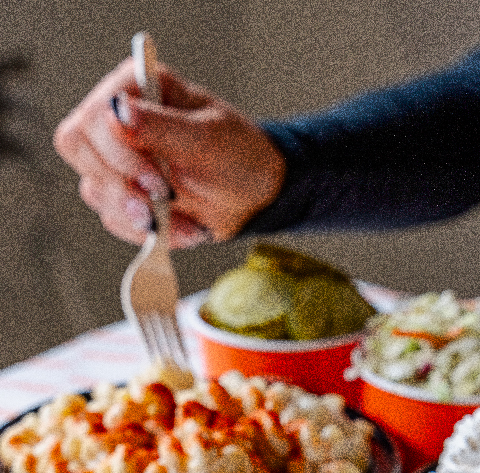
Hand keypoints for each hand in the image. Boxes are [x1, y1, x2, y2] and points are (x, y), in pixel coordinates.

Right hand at [54, 58, 285, 247]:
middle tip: (164, 203)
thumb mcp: (208, 139)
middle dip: (123, 189)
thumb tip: (117, 112)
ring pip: (95, 191)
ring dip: (141, 216)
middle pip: (79, 152)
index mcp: (136, 87)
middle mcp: (117, 119)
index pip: (93, 118)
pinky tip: (181, 227)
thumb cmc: (238, 155)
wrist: (254, 196)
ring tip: (183, 221)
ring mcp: (116, 159)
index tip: (157, 182)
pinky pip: (114, 219)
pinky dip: (148, 232)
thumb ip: (162, 126)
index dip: (117, 155)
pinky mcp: (123, 194)